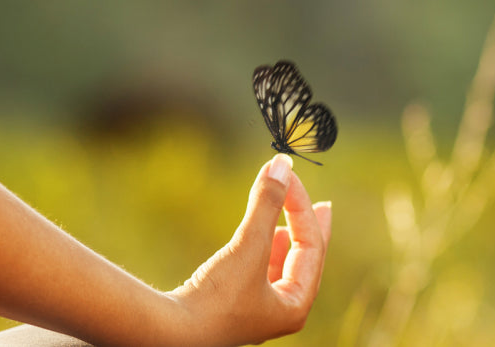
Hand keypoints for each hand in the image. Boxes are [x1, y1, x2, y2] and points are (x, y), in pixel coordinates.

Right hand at [166, 154, 333, 345]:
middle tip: (323, 206)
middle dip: (309, 229)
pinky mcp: (234, 305)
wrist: (171, 331)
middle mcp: (281, 313)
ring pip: (283, 267)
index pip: (311, 247)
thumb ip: (267, 203)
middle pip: (305, 261)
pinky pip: (262, 272)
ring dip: (286, 238)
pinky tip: (263, 239)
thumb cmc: (216, 296)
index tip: (288, 174)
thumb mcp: (248, 245)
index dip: (302, 207)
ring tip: (291, 220)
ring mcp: (258, 311)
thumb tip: (282, 164)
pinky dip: (265, 250)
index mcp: (295, 306)